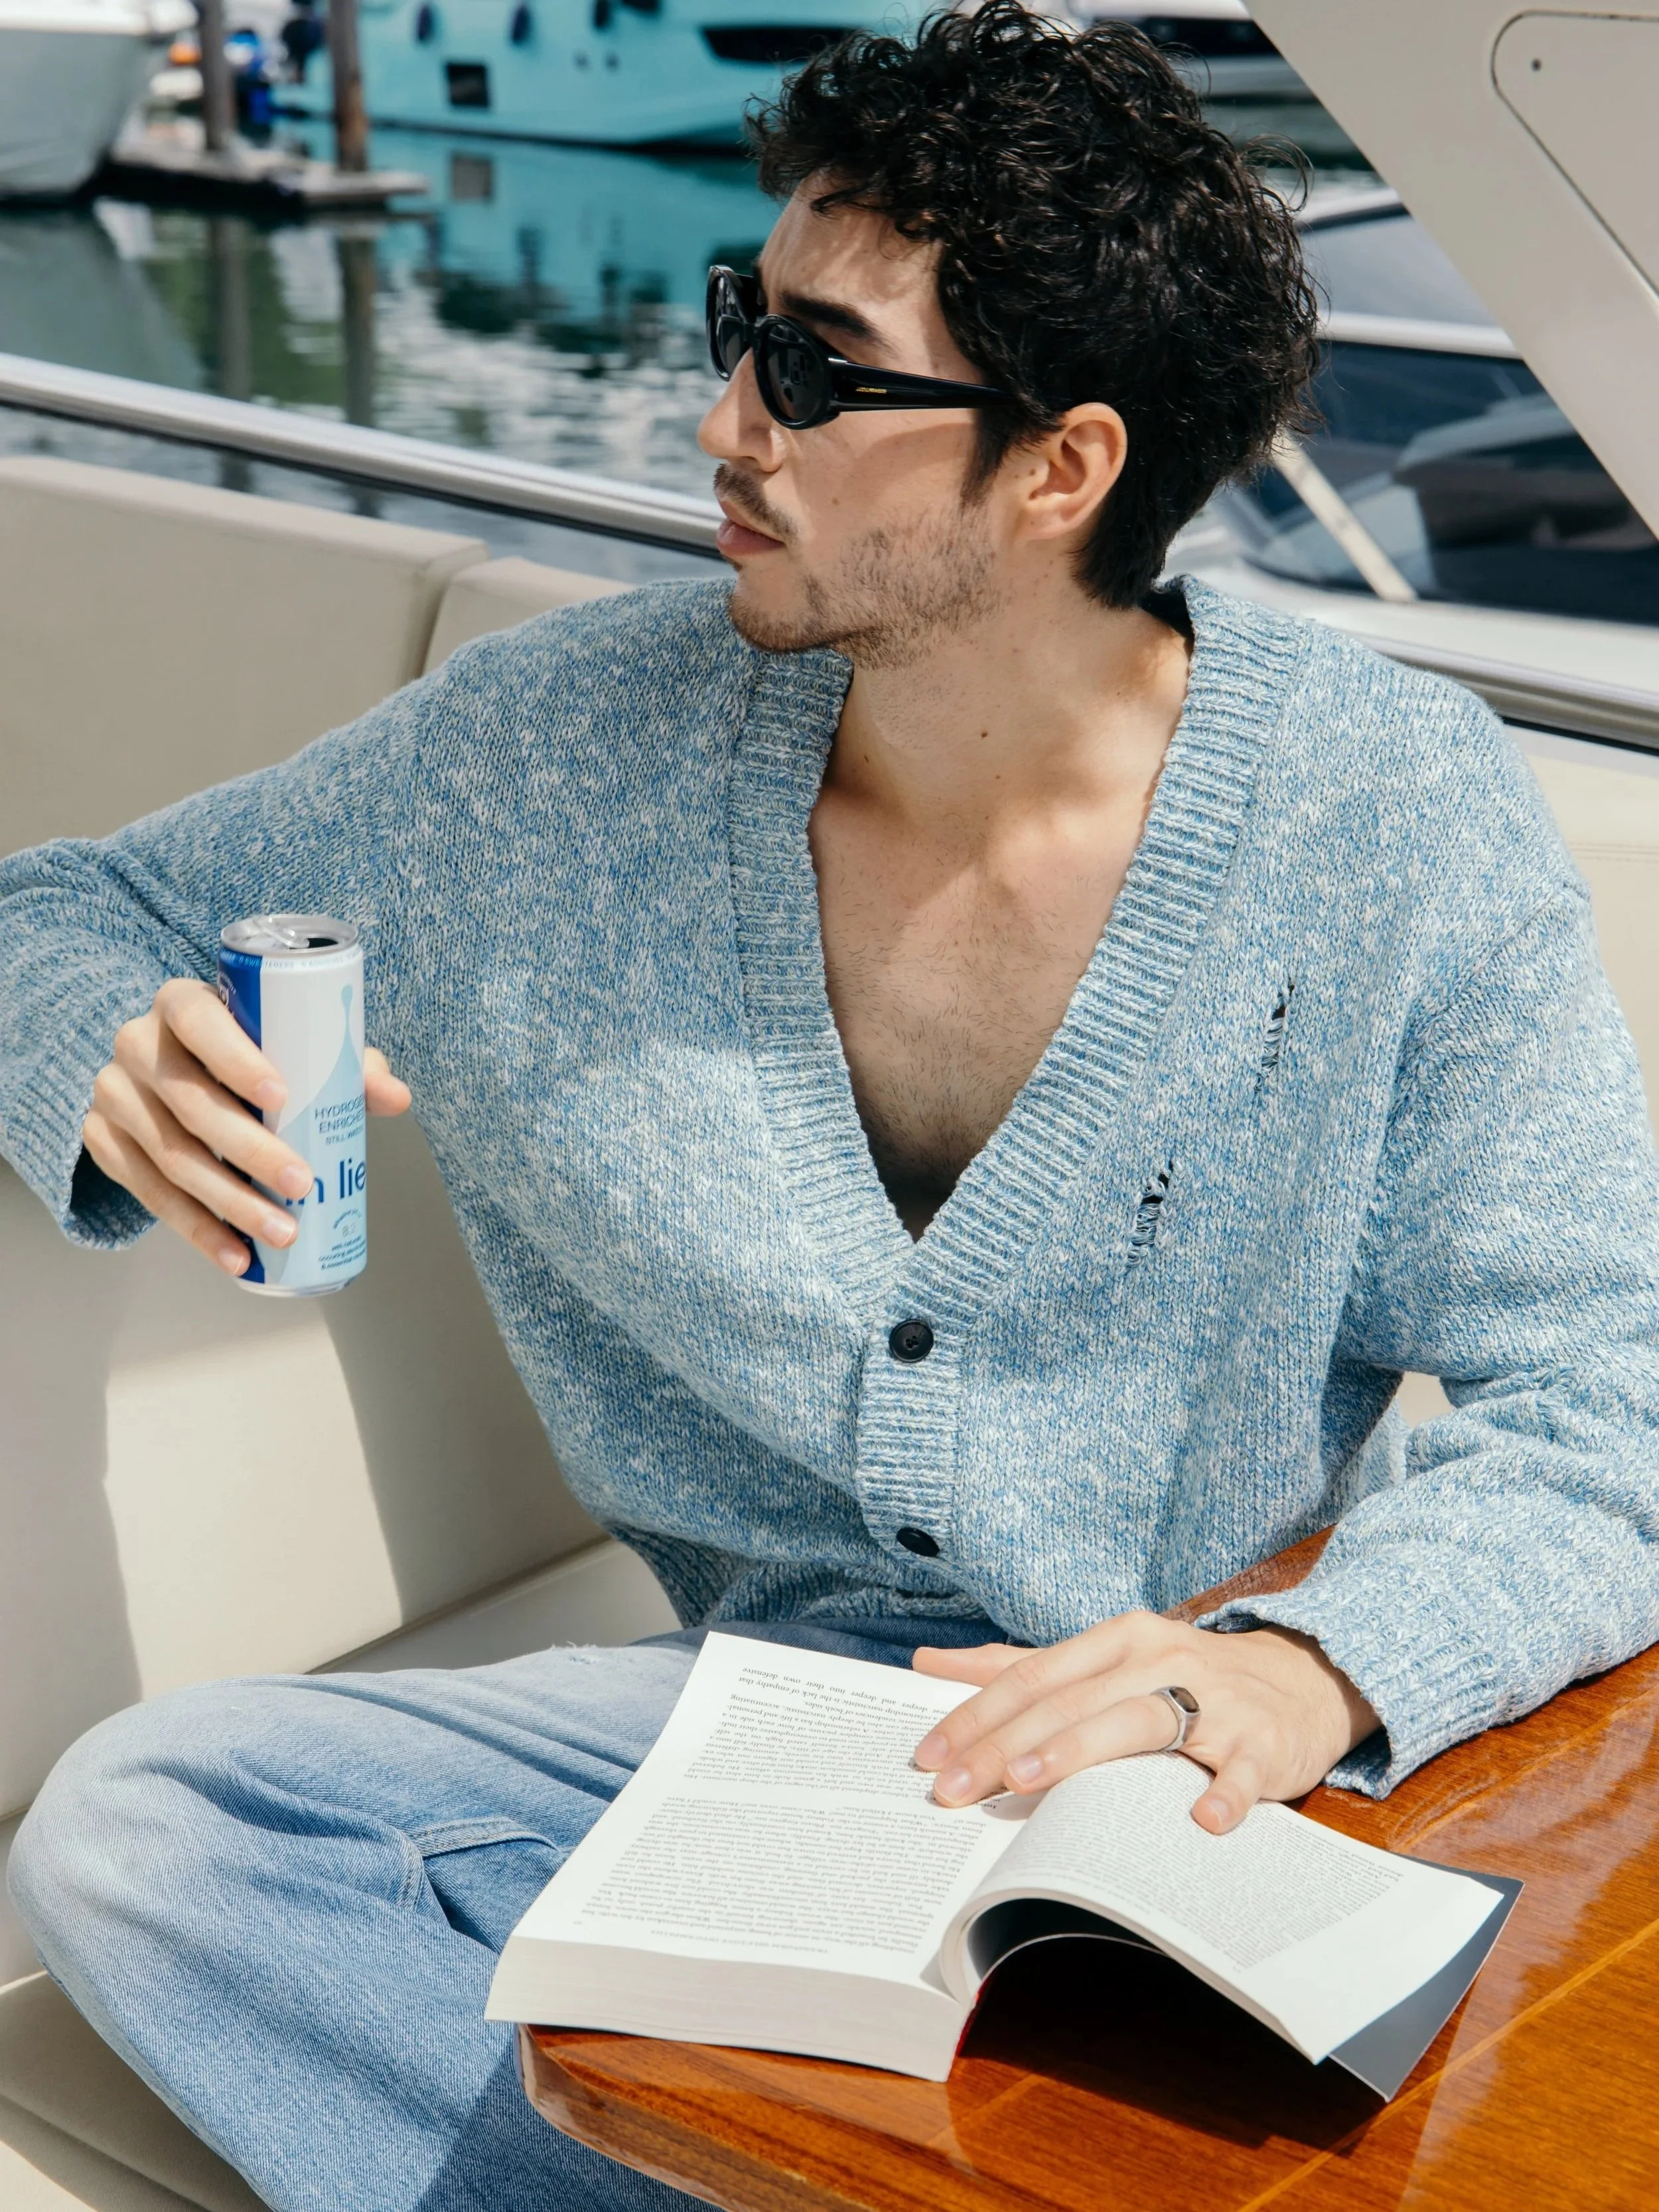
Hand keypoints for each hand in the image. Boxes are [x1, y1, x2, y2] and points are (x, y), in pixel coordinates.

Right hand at [81, 977, 410, 1277]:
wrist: (173, 1070)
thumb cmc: (246, 1054)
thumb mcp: (292, 1047)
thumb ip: (344, 1066)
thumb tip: (395, 1098)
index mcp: (182, 1004)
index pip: (200, 1021)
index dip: (237, 1058)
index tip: (282, 1096)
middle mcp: (138, 1044)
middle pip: (189, 1102)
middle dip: (249, 1150)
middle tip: (302, 1183)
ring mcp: (115, 1095)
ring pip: (170, 1156)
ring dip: (229, 1203)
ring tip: (282, 1231)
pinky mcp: (104, 1141)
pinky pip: (149, 1193)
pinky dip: (197, 1230)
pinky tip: (236, 1255)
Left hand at [911, 1612, 1378, 1833]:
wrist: (1298, 1678)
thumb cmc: (1182, 1674)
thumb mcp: (1102, 1658)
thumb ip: (1020, 1665)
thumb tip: (928, 1662)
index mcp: (1117, 1639)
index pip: (1032, 1676)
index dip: (976, 1714)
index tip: (927, 1755)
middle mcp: (1160, 1659)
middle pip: (1069, 1702)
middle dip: (1003, 1745)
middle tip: (952, 1788)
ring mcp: (1214, 1700)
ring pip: (1138, 1720)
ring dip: (1080, 1750)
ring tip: (1027, 1780)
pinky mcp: (1261, 1742)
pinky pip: (1241, 1771)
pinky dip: (1224, 1794)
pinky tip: (1201, 1820)